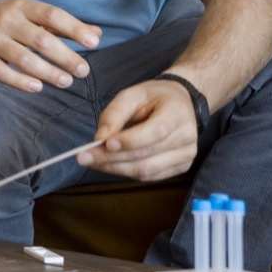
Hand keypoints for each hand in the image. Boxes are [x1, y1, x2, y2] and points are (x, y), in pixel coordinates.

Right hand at [0, 0, 101, 91]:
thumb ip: (61, 26)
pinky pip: (2, 73)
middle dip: (65, 57)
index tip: (94, 43)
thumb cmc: (4, 22)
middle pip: (40, 40)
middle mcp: (5, 21)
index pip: (52, 15)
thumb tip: (96, 34)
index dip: (74, 29)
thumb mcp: (29, 16)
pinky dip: (21, 82)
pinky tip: (38, 87)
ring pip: (23, 59)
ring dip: (48, 72)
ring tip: (66, 82)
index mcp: (21, 6)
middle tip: (83, 71)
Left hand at [77, 80, 199, 180]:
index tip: (103, 144)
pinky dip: (126, 172)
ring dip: (115, 168)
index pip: (155, 131)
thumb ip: (115, 114)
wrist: (179, 104)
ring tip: (93, 161)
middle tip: (84, 157)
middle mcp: (186, 136)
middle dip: (112, 158)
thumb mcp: (132, 95)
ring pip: (146, 170)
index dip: (129, 141)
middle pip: (146, 155)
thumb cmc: (153, 98)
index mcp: (178, 113)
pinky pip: (150, 176)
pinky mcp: (181, 167)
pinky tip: (110, 164)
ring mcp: (186, 155)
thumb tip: (100, 139)